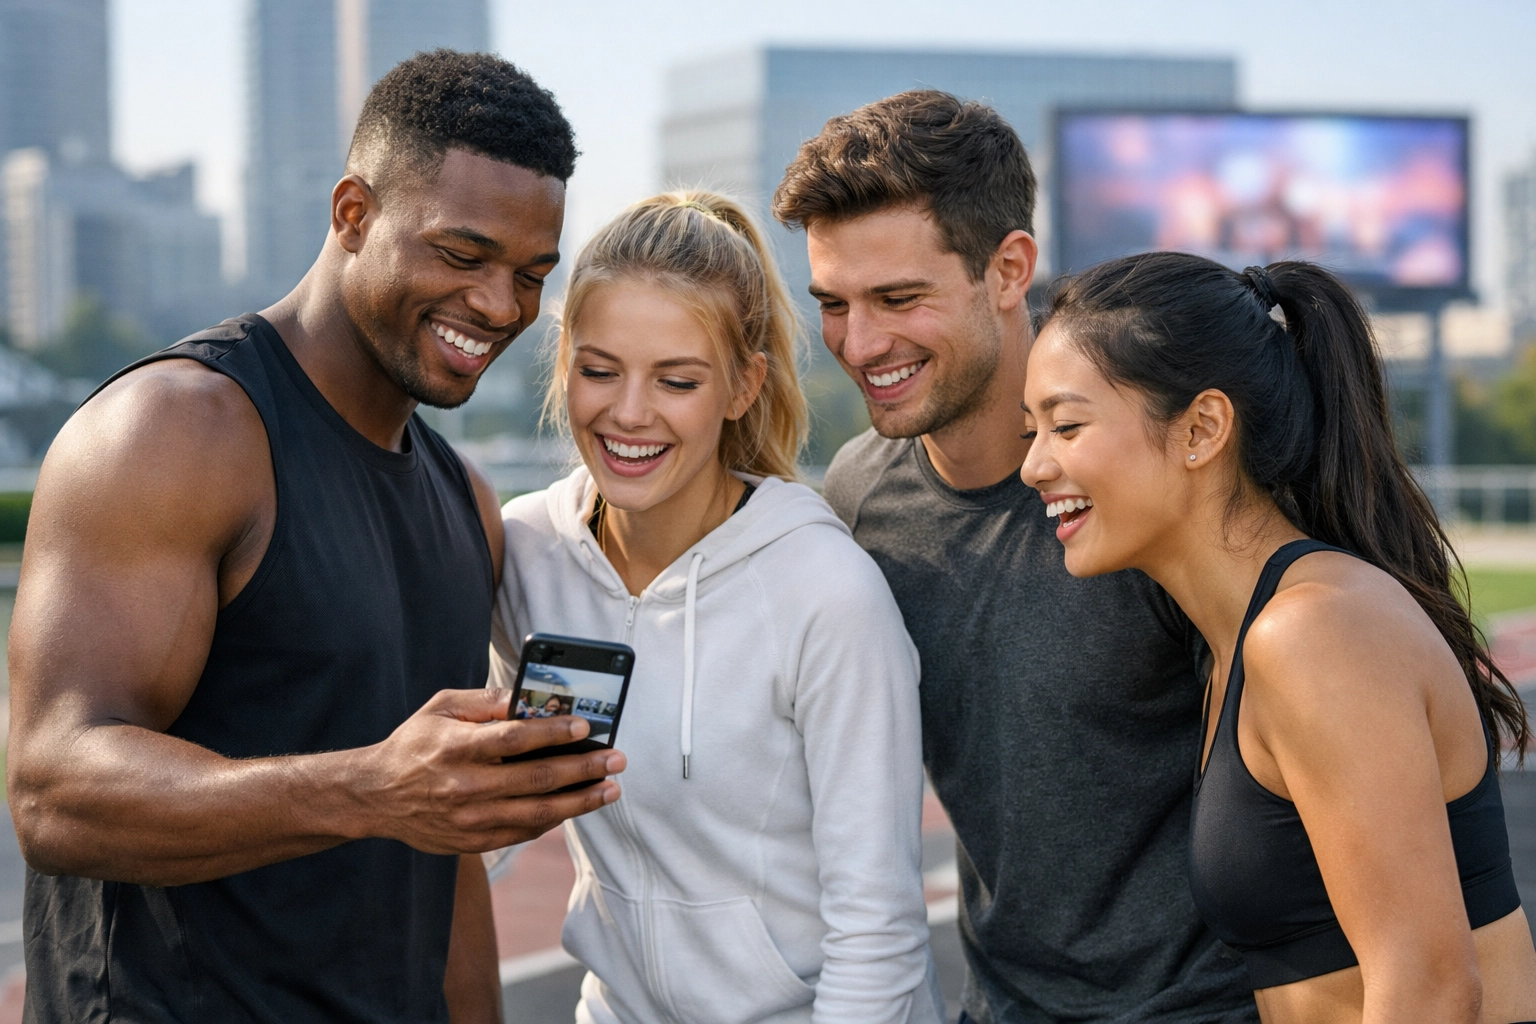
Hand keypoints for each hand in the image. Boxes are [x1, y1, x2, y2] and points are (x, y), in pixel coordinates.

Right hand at [354, 688, 624, 853]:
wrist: (376, 796)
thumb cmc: (414, 743)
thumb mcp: (441, 707)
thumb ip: (485, 700)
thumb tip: (528, 697)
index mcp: (457, 747)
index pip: (516, 739)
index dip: (554, 734)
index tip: (586, 728)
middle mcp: (466, 786)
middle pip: (537, 779)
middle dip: (584, 769)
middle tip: (616, 760)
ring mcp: (470, 819)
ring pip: (538, 813)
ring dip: (580, 801)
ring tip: (610, 789)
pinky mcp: (473, 841)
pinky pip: (523, 833)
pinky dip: (553, 820)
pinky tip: (576, 806)